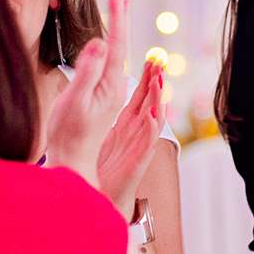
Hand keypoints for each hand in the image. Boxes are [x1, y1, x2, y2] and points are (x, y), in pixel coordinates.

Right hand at [44, 0, 131, 184]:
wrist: (71, 161)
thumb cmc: (68, 133)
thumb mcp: (74, 101)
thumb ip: (87, 72)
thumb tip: (99, 44)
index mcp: (110, 85)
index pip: (116, 44)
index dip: (118, 19)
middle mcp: (114, 86)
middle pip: (119, 46)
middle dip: (121, 18)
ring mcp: (109, 92)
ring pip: (115, 54)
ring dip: (116, 30)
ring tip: (118, 8)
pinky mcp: (101, 96)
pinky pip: (108, 64)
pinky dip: (108, 46)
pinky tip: (106, 42)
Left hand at [95, 59, 164, 220]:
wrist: (100, 194)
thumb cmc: (103, 166)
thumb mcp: (104, 133)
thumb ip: (104, 114)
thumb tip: (96, 92)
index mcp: (129, 124)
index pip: (141, 96)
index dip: (147, 79)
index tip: (151, 60)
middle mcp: (138, 133)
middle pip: (151, 103)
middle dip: (156, 84)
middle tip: (158, 64)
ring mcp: (140, 146)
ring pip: (154, 119)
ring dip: (157, 101)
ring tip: (158, 83)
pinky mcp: (138, 161)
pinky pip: (147, 142)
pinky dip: (150, 128)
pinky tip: (149, 115)